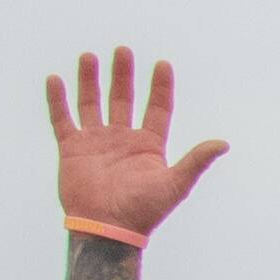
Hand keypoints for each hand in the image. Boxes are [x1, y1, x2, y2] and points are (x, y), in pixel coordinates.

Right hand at [47, 48, 226, 237]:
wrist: (108, 229)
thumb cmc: (144, 211)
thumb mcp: (175, 184)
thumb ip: (196, 161)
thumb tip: (223, 143)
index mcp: (149, 145)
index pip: (157, 108)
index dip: (160, 87)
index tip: (163, 64)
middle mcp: (123, 139)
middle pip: (123, 99)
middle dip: (123, 75)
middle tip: (123, 50)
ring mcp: (97, 142)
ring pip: (92, 103)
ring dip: (90, 80)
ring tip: (89, 56)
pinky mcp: (72, 148)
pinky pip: (63, 119)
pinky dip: (58, 100)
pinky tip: (55, 79)